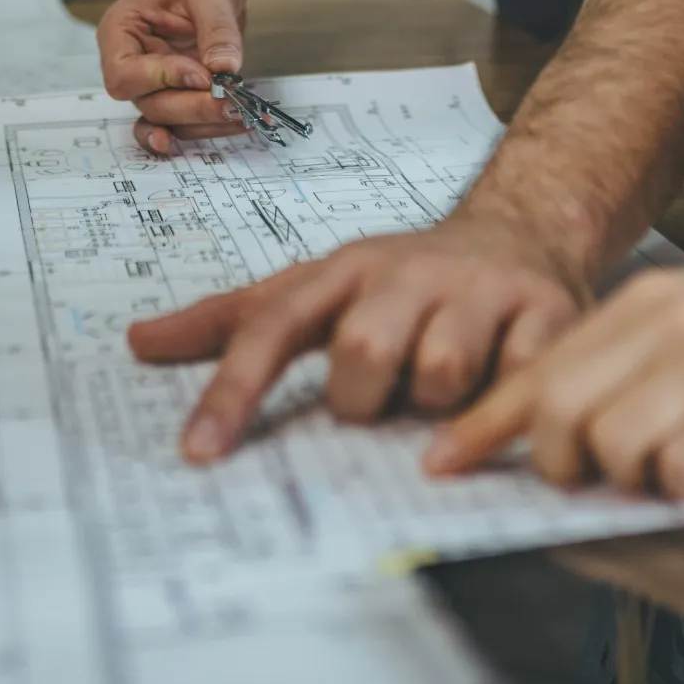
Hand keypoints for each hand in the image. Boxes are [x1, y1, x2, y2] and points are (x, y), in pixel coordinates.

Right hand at [95, 0, 249, 153]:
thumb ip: (216, 27)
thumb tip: (224, 67)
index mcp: (121, 30)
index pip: (124, 72)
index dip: (160, 79)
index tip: (201, 73)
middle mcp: (132, 61)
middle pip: (148, 102)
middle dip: (190, 107)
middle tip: (230, 102)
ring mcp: (154, 81)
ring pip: (168, 118)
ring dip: (203, 122)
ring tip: (242, 115)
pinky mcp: (179, 91)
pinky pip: (183, 121)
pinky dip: (207, 127)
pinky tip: (232, 126)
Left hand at [128, 212, 584, 461]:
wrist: (521, 230)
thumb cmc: (405, 279)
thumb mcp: (320, 286)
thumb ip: (234, 319)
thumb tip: (137, 342)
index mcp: (345, 269)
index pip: (272, 326)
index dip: (233, 390)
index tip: (198, 454)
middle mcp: (407, 272)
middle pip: (361, 355)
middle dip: (363, 400)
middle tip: (378, 399)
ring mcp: (478, 291)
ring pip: (438, 375)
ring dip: (435, 408)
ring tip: (444, 390)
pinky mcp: (545, 312)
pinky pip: (514, 380)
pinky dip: (501, 408)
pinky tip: (500, 394)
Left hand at [425, 251, 683, 499]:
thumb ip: (642, 351)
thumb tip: (568, 413)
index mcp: (652, 298)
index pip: (543, 367)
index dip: (487, 424)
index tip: (447, 462)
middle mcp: (674, 323)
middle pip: (561, 411)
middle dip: (554, 467)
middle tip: (578, 489)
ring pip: (614, 446)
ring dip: (626, 483)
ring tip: (662, 479)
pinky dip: (683, 492)